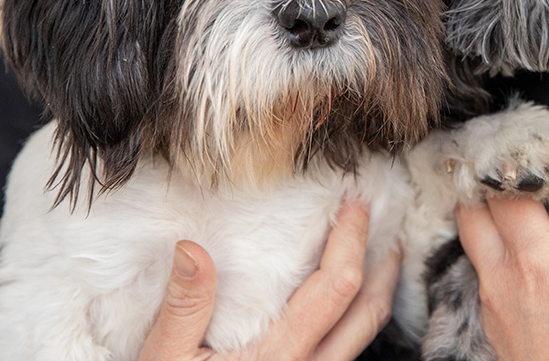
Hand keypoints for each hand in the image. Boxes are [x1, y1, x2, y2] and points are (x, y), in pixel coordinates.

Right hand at [137, 200, 399, 360]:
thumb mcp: (165, 355)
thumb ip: (185, 305)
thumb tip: (191, 248)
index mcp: (279, 354)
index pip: (336, 287)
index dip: (351, 240)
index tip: (355, 204)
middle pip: (368, 310)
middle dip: (383, 261)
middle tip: (382, 218)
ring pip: (365, 332)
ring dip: (377, 286)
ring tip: (377, 248)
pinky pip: (349, 347)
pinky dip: (358, 312)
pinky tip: (345, 294)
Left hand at [455, 152, 548, 360]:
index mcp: (539, 264)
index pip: (501, 192)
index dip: (507, 160)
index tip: (522, 140)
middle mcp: (504, 279)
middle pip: (470, 210)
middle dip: (482, 179)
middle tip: (504, 157)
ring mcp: (492, 303)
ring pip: (468, 238)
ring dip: (481, 210)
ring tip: (507, 188)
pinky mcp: (491, 322)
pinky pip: (478, 269)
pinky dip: (486, 243)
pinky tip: (513, 237)